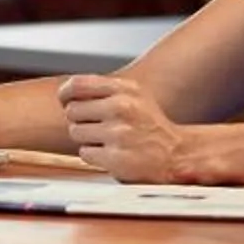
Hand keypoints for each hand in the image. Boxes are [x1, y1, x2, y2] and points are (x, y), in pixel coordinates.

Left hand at [59, 74, 196, 183]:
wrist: (177, 154)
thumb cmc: (151, 126)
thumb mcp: (135, 95)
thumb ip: (103, 90)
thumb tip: (66, 92)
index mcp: (125, 89)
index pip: (77, 84)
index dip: (66, 94)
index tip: (65, 101)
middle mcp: (122, 108)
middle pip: (72, 110)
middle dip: (80, 120)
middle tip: (97, 127)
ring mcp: (119, 133)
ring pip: (76, 132)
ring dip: (87, 139)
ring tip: (107, 141)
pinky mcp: (116, 158)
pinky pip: (84, 153)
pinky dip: (94, 156)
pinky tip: (111, 154)